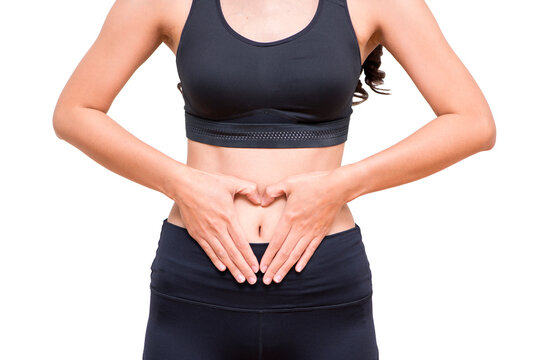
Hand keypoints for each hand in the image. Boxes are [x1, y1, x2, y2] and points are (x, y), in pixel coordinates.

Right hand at [173, 167, 261, 283]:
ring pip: (221, 255)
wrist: (183, 185)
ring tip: (240, 279)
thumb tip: (260, 199)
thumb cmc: (208, 182)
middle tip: (252, 281)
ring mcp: (206, 232)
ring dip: (231, 268)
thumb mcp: (232, 182)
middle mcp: (217, 228)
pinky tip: (222, 268)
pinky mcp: (196, 233)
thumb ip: (249, 189)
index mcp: (228, 217)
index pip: (242, 243)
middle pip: (233, 253)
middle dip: (243, 268)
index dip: (249, 257)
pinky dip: (215, 260)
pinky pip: (208, 250)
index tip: (257, 268)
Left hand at [258, 169, 348, 284]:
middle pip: (285, 252)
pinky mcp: (321, 232)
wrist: (338, 186)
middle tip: (266, 281)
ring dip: (286, 268)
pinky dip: (304, 260)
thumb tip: (262, 200)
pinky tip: (298, 269)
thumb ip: (273, 190)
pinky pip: (311, 250)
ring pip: (296, 254)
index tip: (262, 267)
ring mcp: (311, 231)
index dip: (268, 256)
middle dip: (274, 268)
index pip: (276, 241)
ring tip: (278, 279)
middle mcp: (300, 228)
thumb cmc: (313, 182)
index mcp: (290, 217)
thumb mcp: (289, 182)